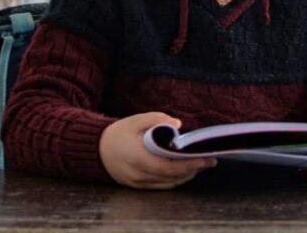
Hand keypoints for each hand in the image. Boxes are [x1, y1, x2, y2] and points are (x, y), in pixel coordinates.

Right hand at [99, 112, 215, 188]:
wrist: (96, 149)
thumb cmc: (118, 133)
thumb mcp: (136, 120)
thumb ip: (157, 119)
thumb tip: (178, 125)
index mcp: (139, 157)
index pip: (170, 166)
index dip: (190, 164)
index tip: (206, 159)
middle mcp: (139, 174)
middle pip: (172, 177)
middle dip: (193, 170)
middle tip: (210, 161)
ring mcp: (138, 182)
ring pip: (168, 184)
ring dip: (186, 176)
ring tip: (201, 165)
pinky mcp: (137, 186)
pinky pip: (161, 186)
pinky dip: (175, 180)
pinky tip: (185, 171)